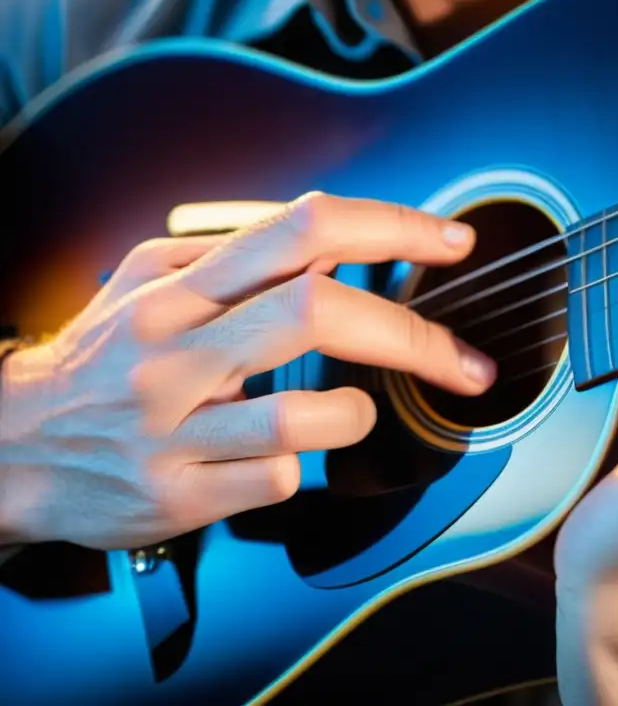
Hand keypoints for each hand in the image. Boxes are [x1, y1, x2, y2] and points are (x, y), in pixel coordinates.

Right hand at [0, 192, 495, 550]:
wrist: (10, 448)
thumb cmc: (103, 362)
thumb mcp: (150, 283)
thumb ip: (234, 256)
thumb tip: (331, 241)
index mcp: (179, 285)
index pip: (302, 230)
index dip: (391, 228)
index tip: (452, 242)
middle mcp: (176, 347)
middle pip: (320, 313)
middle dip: (415, 337)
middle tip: (465, 361)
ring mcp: (174, 426)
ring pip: (309, 414)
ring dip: (356, 414)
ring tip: (347, 413)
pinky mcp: (177, 495)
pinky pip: (281, 478)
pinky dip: (302, 464)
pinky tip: (277, 455)